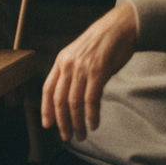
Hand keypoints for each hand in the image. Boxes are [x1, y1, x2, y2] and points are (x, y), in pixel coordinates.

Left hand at [41, 2, 137, 141]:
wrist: (119, 28)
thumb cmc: (101, 44)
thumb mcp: (79, 56)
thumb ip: (72, 73)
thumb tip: (69, 97)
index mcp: (61, 62)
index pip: (48, 89)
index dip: (46, 109)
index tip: (48, 124)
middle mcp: (68, 65)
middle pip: (59, 100)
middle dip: (62, 122)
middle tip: (66, 136)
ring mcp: (83, 69)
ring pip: (74, 103)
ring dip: (77, 123)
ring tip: (81, 135)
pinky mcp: (98, 72)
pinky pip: (91, 99)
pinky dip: (91, 115)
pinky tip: (94, 124)